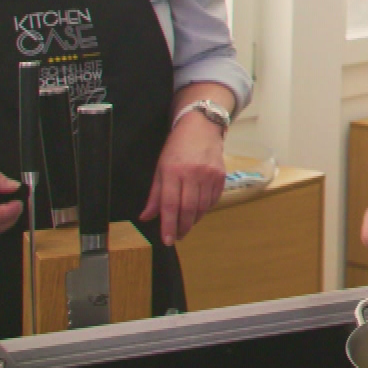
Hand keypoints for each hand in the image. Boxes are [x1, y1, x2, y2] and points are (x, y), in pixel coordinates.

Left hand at [140, 113, 225, 244]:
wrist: (201, 127)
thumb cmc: (177, 148)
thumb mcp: (160, 169)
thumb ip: (154, 195)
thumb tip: (146, 217)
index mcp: (173, 172)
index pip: (169, 205)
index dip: (168, 226)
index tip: (167, 240)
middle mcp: (193, 174)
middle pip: (188, 209)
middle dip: (182, 227)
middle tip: (177, 236)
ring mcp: (209, 175)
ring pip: (202, 207)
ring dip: (193, 220)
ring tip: (186, 224)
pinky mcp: (221, 176)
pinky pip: (213, 200)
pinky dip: (205, 209)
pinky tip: (198, 210)